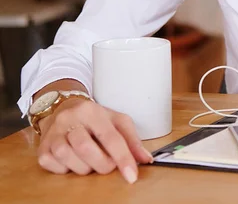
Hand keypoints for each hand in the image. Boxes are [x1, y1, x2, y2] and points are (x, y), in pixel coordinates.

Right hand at [36, 97, 152, 182]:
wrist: (63, 108)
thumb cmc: (94, 118)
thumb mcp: (116, 121)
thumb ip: (132, 140)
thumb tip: (146, 159)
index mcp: (92, 111)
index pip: (110, 136)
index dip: (123, 158)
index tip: (132, 176)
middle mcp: (70, 119)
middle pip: (87, 149)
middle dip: (102, 164)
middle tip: (108, 165)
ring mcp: (54, 133)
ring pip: (69, 159)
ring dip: (85, 168)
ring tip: (91, 161)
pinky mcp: (42, 148)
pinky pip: (55, 167)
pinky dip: (67, 170)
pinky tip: (74, 161)